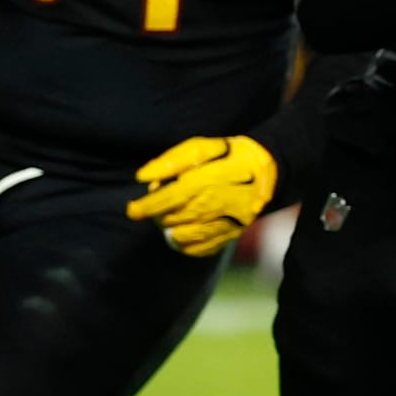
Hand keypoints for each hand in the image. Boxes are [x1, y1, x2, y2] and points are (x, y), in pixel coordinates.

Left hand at [126, 136, 278, 256]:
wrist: (265, 165)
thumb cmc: (224, 154)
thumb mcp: (198, 147)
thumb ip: (169, 162)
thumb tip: (141, 178)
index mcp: (207, 178)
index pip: (171, 197)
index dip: (148, 206)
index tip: (131, 211)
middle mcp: (218, 202)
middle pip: (178, 218)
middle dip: (158, 217)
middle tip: (151, 211)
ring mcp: (229, 220)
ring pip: (190, 235)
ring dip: (171, 232)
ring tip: (166, 223)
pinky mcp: (236, 232)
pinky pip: (207, 247)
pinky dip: (189, 247)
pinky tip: (181, 238)